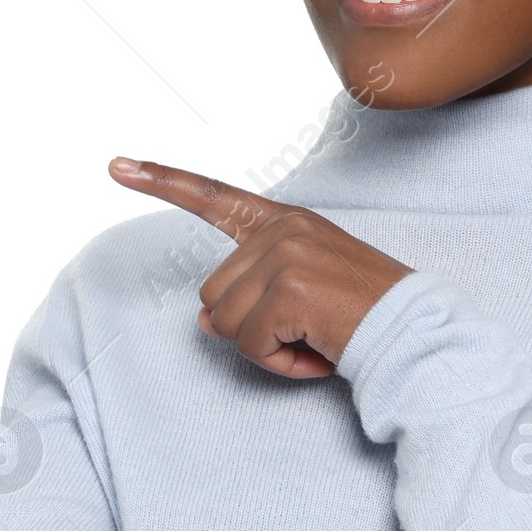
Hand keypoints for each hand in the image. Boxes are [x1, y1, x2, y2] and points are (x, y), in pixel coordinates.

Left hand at [108, 158, 412, 377]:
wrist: (415, 335)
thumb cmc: (362, 316)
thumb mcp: (303, 288)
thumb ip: (249, 292)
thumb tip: (202, 320)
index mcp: (286, 221)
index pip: (214, 197)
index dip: (160, 180)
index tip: (116, 165)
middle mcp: (283, 230)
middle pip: (212, 295)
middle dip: (249, 327)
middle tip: (304, 330)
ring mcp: (286, 257)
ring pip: (224, 324)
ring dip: (265, 348)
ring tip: (314, 340)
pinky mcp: (290, 292)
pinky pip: (250, 346)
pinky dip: (279, 365)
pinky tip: (316, 354)